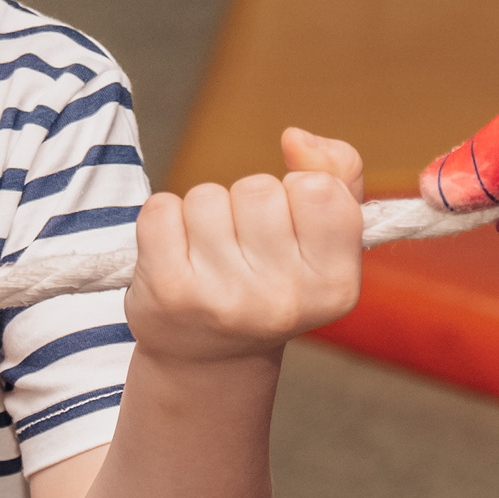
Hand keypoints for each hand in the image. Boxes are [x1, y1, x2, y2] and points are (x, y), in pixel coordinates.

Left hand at [125, 128, 365, 369]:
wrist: (209, 359)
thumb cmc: (273, 281)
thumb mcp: (325, 239)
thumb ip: (337, 174)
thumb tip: (295, 138)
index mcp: (335, 286)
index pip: (320, 189)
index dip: (298, 189)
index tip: (290, 221)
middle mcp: (284, 300)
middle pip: (258, 189)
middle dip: (246, 201)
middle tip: (243, 243)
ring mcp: (224, 299)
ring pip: (207, 196)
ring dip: (203, 211)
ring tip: (210, 252)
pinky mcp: (170, 293)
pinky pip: (161, 209)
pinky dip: (164, 219)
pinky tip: (176, 253)